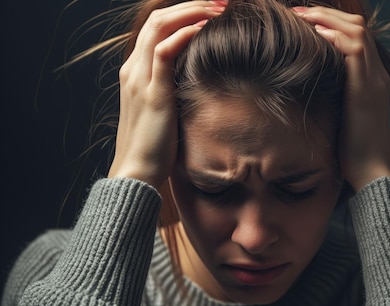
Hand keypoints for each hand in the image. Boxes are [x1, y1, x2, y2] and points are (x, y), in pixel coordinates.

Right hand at [108, 1, 224, 188]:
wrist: (138, 172)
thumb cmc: (156, 146)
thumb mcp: (165, 109)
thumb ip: (175, 89)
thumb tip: (202, 79)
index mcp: (135, 71)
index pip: (158, 26)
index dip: (185, 11)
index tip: (214, 9)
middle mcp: (133, 69)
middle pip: (158, 18)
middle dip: (192, 4)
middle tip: (222, 2)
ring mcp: (140, 79)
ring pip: (160, 26)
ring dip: (192, 12)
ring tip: (219, 9)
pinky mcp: (152, 93)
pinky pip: (165, 52)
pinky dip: (185, 35)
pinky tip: (206, 29)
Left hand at [295, 6, 389, 191]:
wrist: (371, 172)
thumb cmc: (354, 151)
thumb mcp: (343, 115)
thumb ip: (335, 96)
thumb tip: (310, 87)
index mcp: (372, 79)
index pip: (357, 37)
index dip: (332, 23)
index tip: (305, 21)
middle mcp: (377, 74)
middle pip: (358, 27)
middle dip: (327, 14)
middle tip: (298, 12)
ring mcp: (374, 80)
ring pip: (357, 32)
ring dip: (327, 20)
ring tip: (302, 17)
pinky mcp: (365, 90)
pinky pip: (354, 51)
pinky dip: (334, 38)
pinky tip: (314, 36)